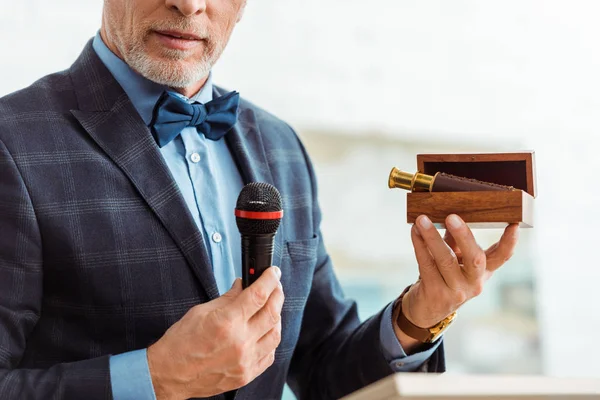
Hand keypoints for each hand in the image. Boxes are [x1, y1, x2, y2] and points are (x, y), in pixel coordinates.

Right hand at [147, 266, 283, 399]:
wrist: (170, 374)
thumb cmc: (181, 341)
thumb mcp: (201, 311)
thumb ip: (227, 298)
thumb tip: (243, 286)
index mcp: (227, 322)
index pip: (258, 295)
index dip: (269, 280)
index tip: (273, 272)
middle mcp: (240, 342)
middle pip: (272, 313)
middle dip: (277, 294)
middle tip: (275, 285)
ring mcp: (245, 361)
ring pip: (275, 334)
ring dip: (277, 317)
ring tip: (271, 307)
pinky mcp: (246, 374)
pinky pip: (269, 355)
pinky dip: (270, 340)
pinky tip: (265, 332)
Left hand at [400, 214, 518, 330]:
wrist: (426, 309)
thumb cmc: (443, 276)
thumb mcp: (456, 260)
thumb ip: (455, 240)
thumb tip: (450, 213)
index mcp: (483, 272)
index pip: (502, 257)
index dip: (510, 242)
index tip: (514, 224)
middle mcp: (474, 283)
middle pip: (475, 259)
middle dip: (464, 236)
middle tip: (452, 217)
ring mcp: (455, 290)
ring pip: (445, 260)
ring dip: (432, 237)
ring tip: (422, 220)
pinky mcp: (435, 293)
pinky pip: (426, 265)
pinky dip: (419, 245)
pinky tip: (414, 231)